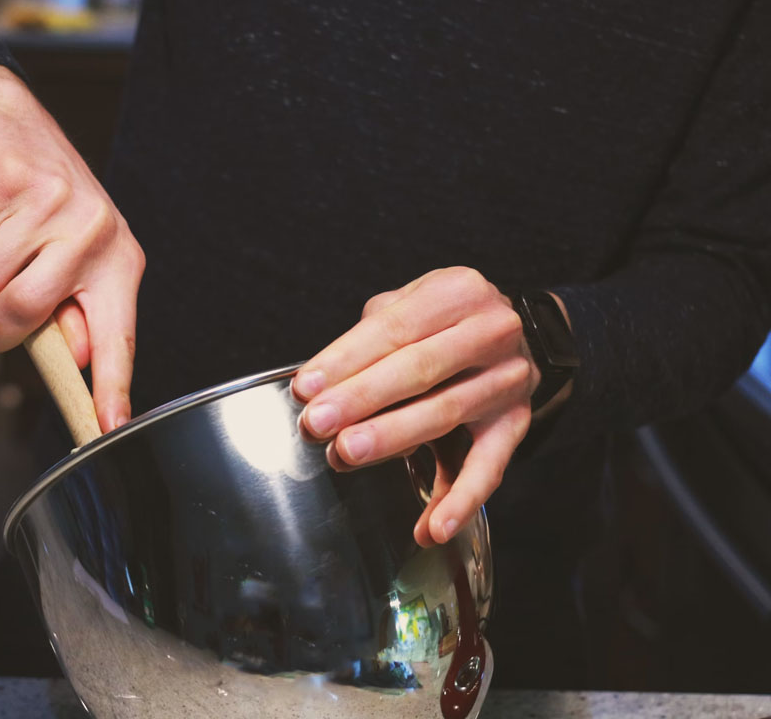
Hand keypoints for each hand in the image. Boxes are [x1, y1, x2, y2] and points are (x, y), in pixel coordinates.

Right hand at [0, 63, 144, 431]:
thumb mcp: (75, 253)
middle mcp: (93, 232)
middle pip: (21, 315)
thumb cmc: (43, 200)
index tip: (107, 429)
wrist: (9, 114)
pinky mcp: (5, 180)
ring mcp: (50, 203)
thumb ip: (75, 307)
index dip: (110, 388)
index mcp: (118, 261)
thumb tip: (79, 358)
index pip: (116, 337)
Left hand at [292, 267, 545, 546]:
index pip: (393, 328)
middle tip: (318, 423)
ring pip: (445, 413)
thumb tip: (318, 386)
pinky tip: (429, 528)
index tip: (306, 388)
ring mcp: (508, 379)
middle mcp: (491, 331)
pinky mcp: (517, 424)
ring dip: (392, 438)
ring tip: (347, 454)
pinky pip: (489, 468)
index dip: (346, 359)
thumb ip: (367, 339)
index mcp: (457, 292)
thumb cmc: (441, 322)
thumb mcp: (408, 306)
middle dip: (361, 398)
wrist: (514, 334)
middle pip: (418, 369)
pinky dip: (460, 501)